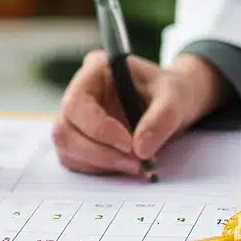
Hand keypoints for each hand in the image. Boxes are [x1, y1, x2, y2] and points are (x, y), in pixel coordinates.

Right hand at [54, 51, 227, 174]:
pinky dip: (100, 170)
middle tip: (136, 163)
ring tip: (136, 166)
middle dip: (99, 153)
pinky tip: (126, 167)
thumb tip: (141, 149)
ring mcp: (77, 118)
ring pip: (68, 149)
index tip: (130, 144)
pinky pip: (77, 162)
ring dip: (100, 164)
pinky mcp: (81, 140)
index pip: (77, 103)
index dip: (98, 128)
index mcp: (96, 70)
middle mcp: (79, 93)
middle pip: (66, 130)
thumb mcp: (175, 99)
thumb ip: (161, 119)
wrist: (173, 105)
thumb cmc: (171, 93)